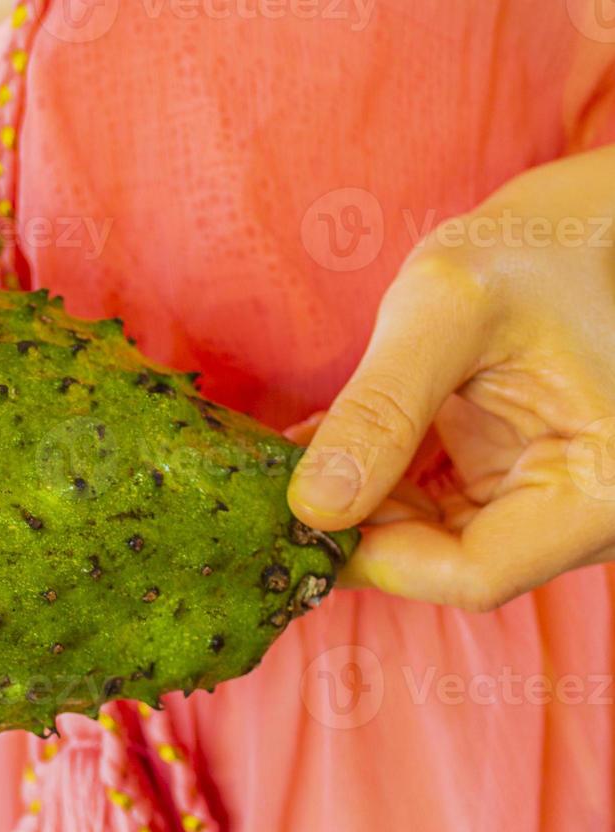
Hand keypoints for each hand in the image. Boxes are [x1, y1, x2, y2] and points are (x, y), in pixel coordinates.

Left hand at [288, 147, 614, 611]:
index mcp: (600, 490)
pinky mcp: (510, 481)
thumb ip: (380, 410)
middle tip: (277, 480)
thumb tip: (314, 508)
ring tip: (293, 452)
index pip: (474, 576)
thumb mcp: (447, 310)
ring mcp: (545, 501)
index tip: (302, 511)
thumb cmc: (535, 249)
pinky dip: (373, 481)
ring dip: (355, 502)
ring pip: (428, 540)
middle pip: (446, 563)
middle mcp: (584, 514)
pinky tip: (323, 443)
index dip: (378, 557)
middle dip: (358, 526)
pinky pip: (431, 507)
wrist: (576, 227)